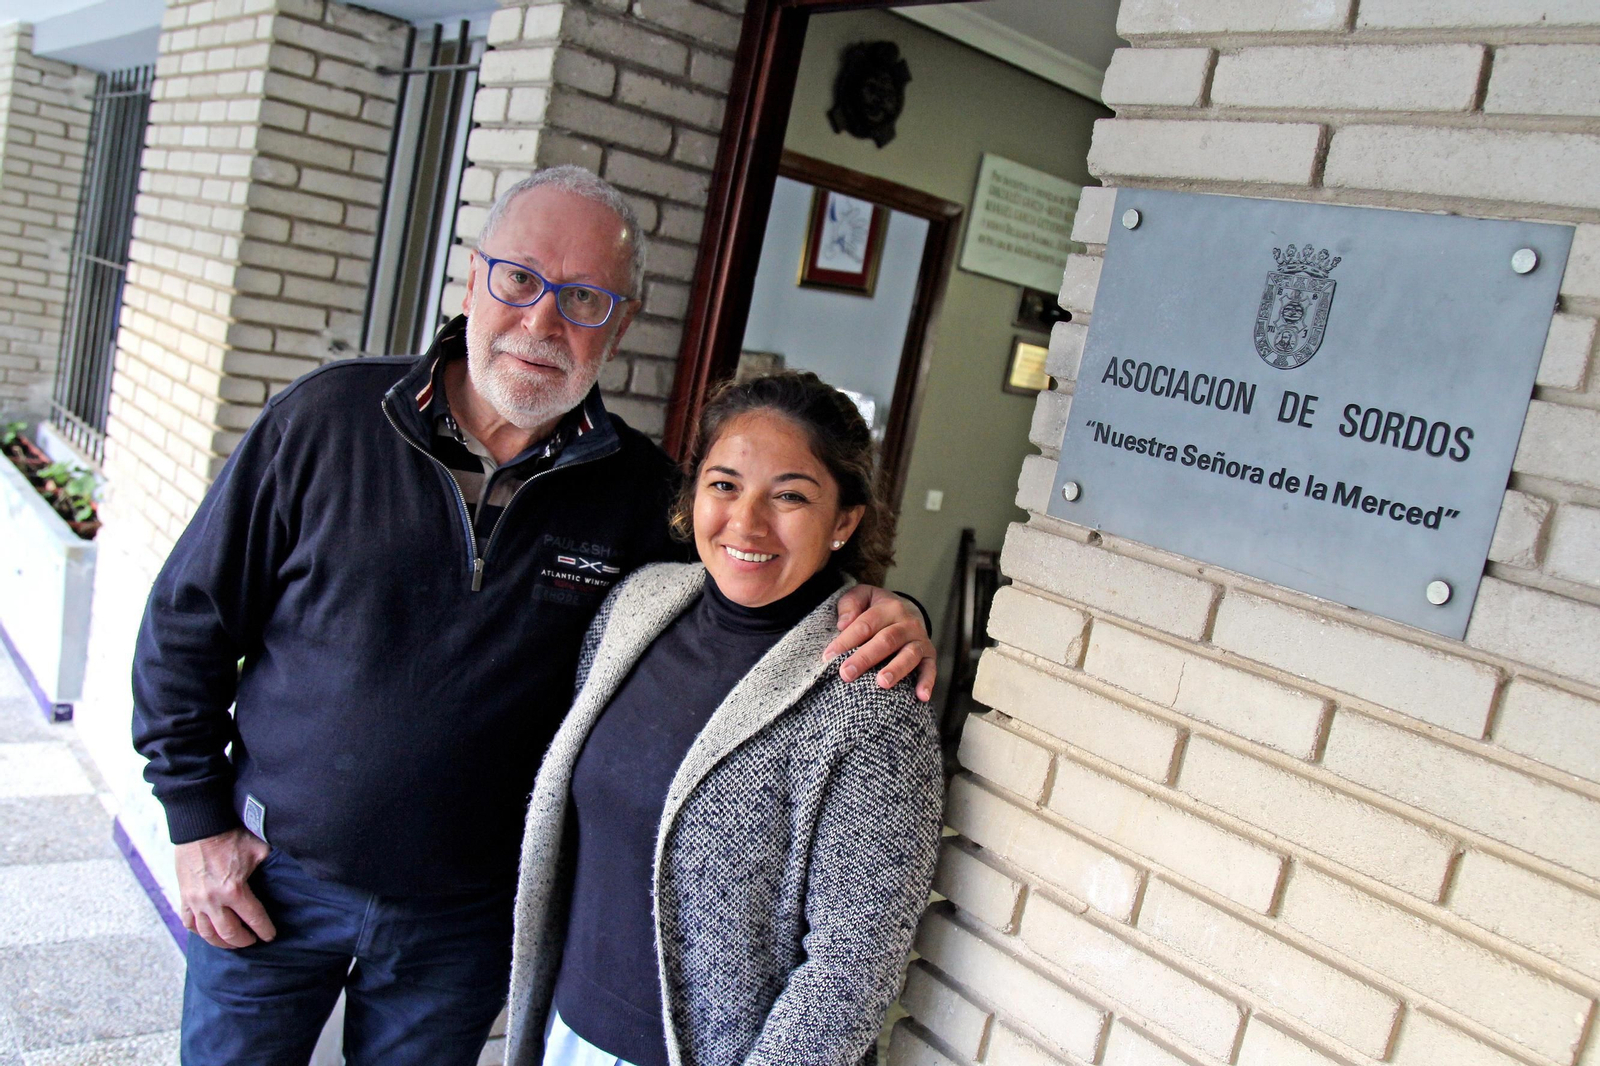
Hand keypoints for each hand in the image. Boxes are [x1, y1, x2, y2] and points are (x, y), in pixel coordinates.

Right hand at [175, 828, 275, 949]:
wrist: (200, 825)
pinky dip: (200, 931)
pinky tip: (209, 932)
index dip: (264, 930)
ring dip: (222, 942)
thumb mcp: (259, 849)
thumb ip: (272, 864)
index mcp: (234, 890)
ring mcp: (196, 901)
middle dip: (244, 941)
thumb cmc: (231, 835)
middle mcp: (212, 900)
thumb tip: (290, 871)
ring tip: (233, 942)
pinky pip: (189, 923)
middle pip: (229, 934)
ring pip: (207, 934)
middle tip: (252, 940)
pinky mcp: (184, 896)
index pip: (254, 919)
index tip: (270, 936)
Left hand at [825, 585, 936, 701]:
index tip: (828, 657)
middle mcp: (907, 623)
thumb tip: (843, 624)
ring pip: (909, 655)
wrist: (909, 610)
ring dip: (896, 669)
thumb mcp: (863, 596)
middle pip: (886, 640)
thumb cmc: (877, 609)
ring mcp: (919, 639)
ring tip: (882, 682)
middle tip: (846, 674)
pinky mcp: (929, 655)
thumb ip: (850, 604)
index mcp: (888, 608)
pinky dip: (927, 682)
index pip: (865, 624)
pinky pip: (930, 669)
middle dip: (865, 658)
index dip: (846, 640)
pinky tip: (921, 696)